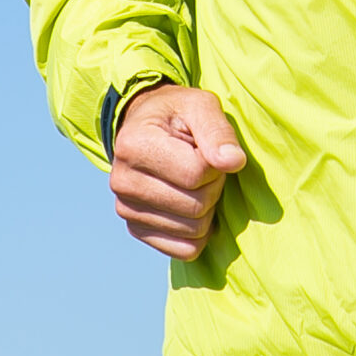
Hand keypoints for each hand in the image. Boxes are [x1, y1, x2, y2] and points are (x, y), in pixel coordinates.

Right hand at [109, 83, 246, 259]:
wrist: (146, 127)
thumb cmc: (177, 115)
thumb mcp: (200, 105)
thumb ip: (218, 130)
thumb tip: (234, 162)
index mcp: (133, 145)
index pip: (196, 174)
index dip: (215, 164)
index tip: (207, 149)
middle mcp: (122, 182)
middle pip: (196, 206)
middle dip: (212, 186)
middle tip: (203, 165)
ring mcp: (126, 210)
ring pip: (194, 231)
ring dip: (207, 207)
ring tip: (193, 181)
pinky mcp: (136, 229)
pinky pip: (185, 250)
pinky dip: (198, 232)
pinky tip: (190, 205)